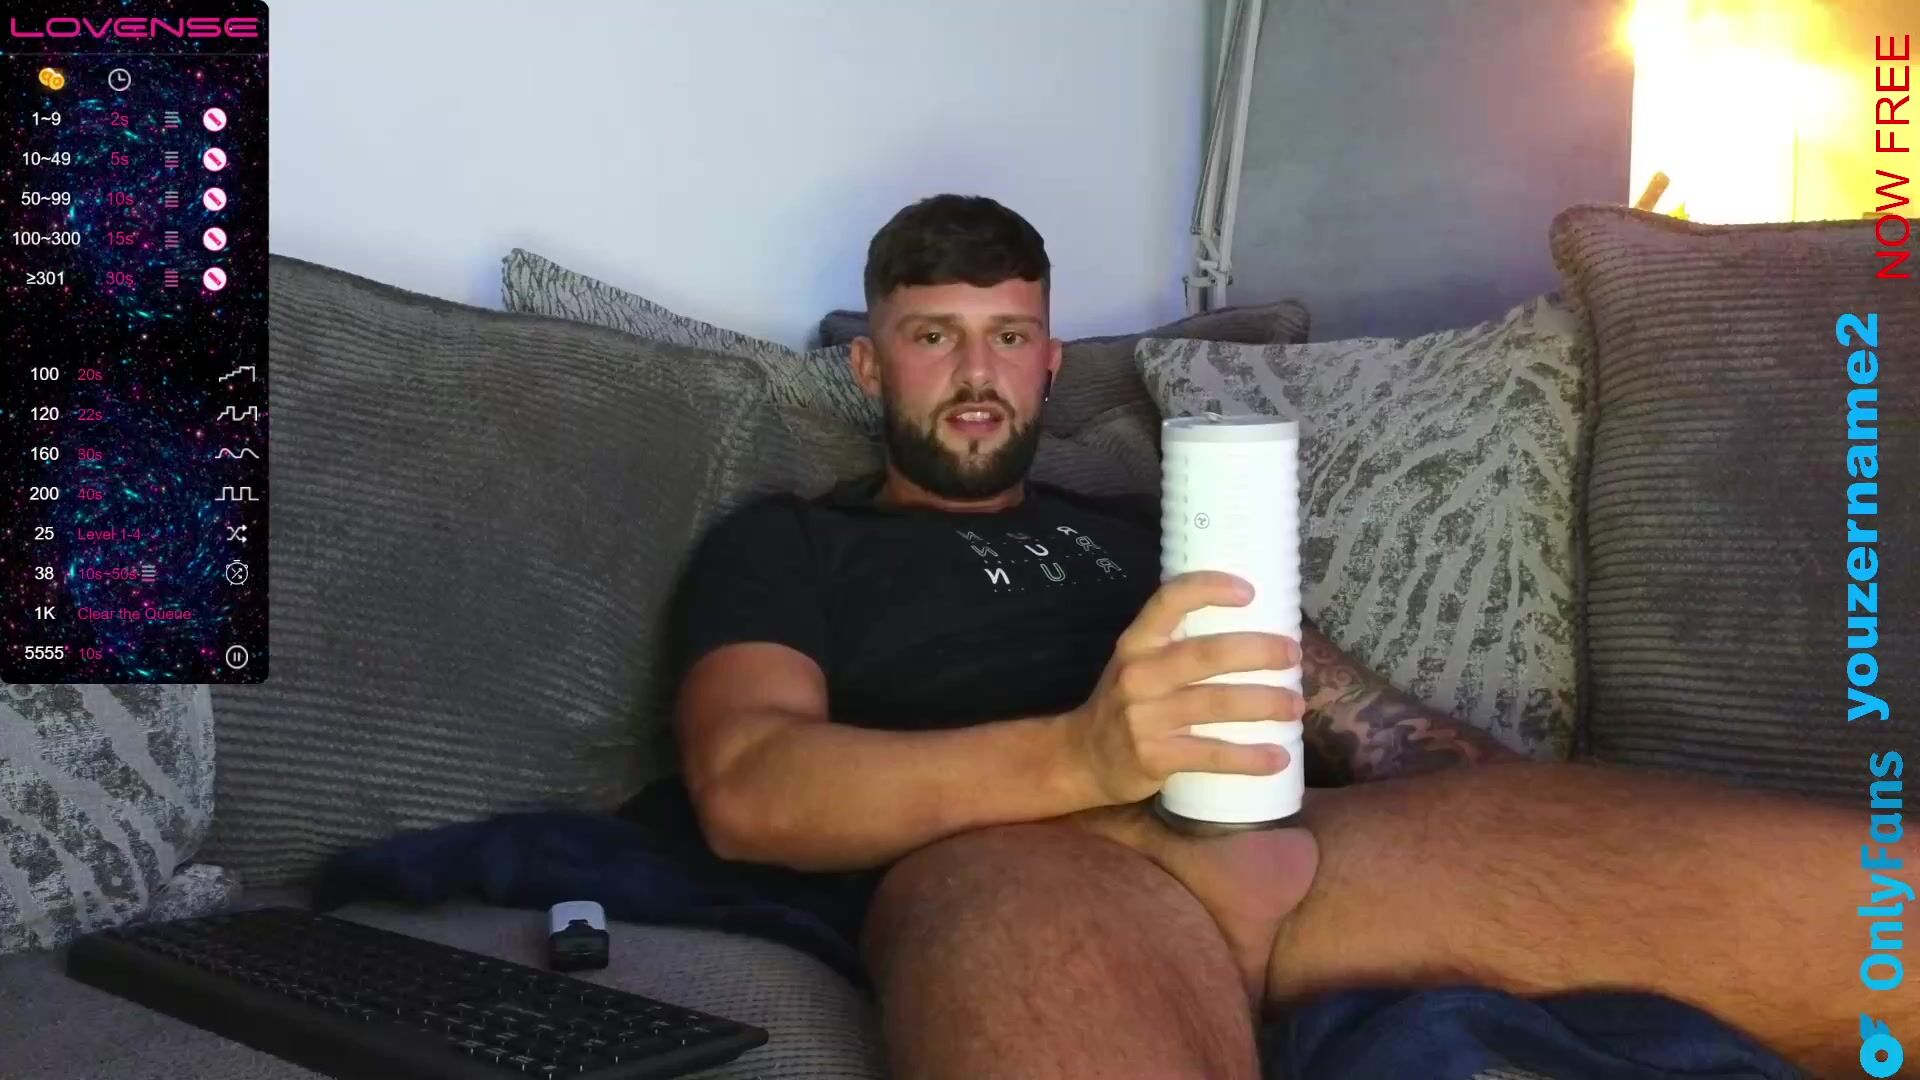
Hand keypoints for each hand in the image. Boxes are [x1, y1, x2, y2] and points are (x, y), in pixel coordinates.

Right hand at [1062, 571, 1302, 806]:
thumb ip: (1178, 644)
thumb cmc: (1125, 702)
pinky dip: (1250, 757)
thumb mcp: (1138, 663)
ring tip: (1296, 705)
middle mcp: (1139, 675)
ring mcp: (1145, 717)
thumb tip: (1252, 628)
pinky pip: (1211, 755)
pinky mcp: (1155, 757)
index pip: (1169, 602)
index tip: (1250, 591)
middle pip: (1206, 655)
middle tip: (1291, 655)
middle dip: (1257, 651)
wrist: (1083, 757)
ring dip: (1265, 703)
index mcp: (1136, 642)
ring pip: (1216, 704)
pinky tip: (1278, 756)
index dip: (1208, 590)